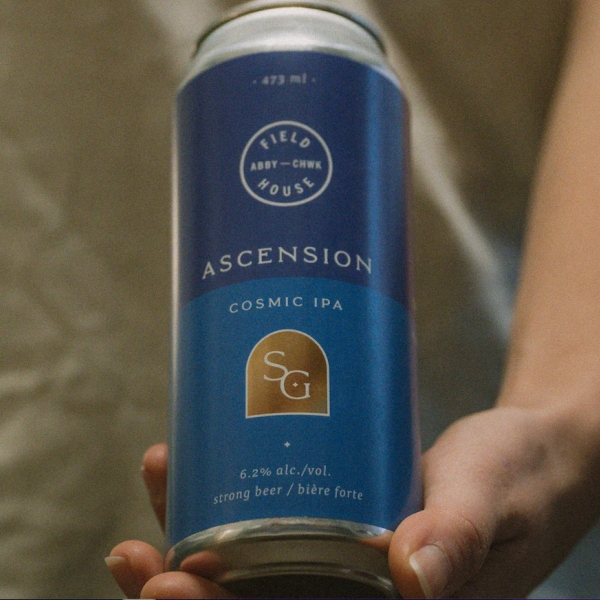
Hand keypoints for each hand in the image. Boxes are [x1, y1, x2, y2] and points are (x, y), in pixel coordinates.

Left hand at [106, 406, 598, 597]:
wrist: (525, 455)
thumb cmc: (520, 480)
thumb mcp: (492, 500)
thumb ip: (460, 535)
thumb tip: (413, 577)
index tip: (168, 586)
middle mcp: (355, 590)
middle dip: (184, 587)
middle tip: (134, 552)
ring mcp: (342, 552)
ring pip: (252, 557)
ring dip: (194, 528)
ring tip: (159, 472)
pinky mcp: (339, 510)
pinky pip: (276, 511)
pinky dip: (233, 490)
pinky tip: (204, 453)